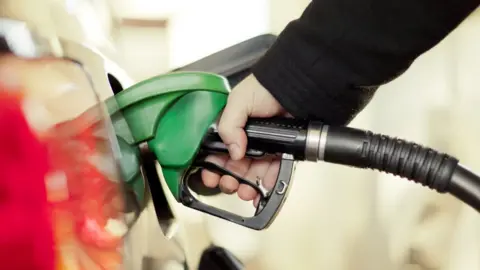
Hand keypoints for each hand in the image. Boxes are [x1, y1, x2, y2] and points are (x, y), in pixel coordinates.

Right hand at [201, 74, 286, 204]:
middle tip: (229, 184)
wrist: (295, 86)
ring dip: (246, 186)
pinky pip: (273, 171)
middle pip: (233, 167)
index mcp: (231, 128)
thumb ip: (229, 126)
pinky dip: (268, 182)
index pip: (216, 152)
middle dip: (228, 180)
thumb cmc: (265, 87)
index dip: (212, 167)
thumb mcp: (238, 101)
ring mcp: (263, 146)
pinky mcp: (280, 151)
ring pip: (251, 173)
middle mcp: (245, 139)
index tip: (211, 177)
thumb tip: (234, 152)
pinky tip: (263, 188)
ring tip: (245, 192)